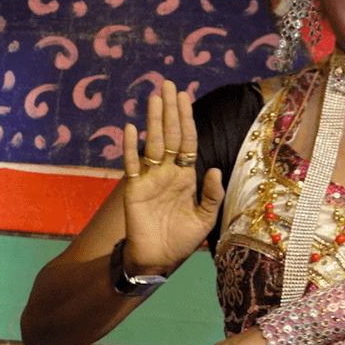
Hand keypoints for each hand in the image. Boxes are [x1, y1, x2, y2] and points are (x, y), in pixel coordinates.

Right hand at [121, 80, 225, 274]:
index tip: (185, 96)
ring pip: (152, 144)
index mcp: (185, 176)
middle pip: (169, 135)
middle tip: (169, 85)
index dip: (186, 120)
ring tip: (155, 98)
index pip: (187, 141)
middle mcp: (167, 172)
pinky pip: (131, 165)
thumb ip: (212, 194)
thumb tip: (213, 168)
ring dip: (153, 121)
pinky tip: (131, 129)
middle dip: (170, 111)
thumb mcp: (205, 218)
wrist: (158, 259)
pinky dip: (130, 148)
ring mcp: (149, 179)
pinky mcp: (134, 190)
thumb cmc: (182, 239)